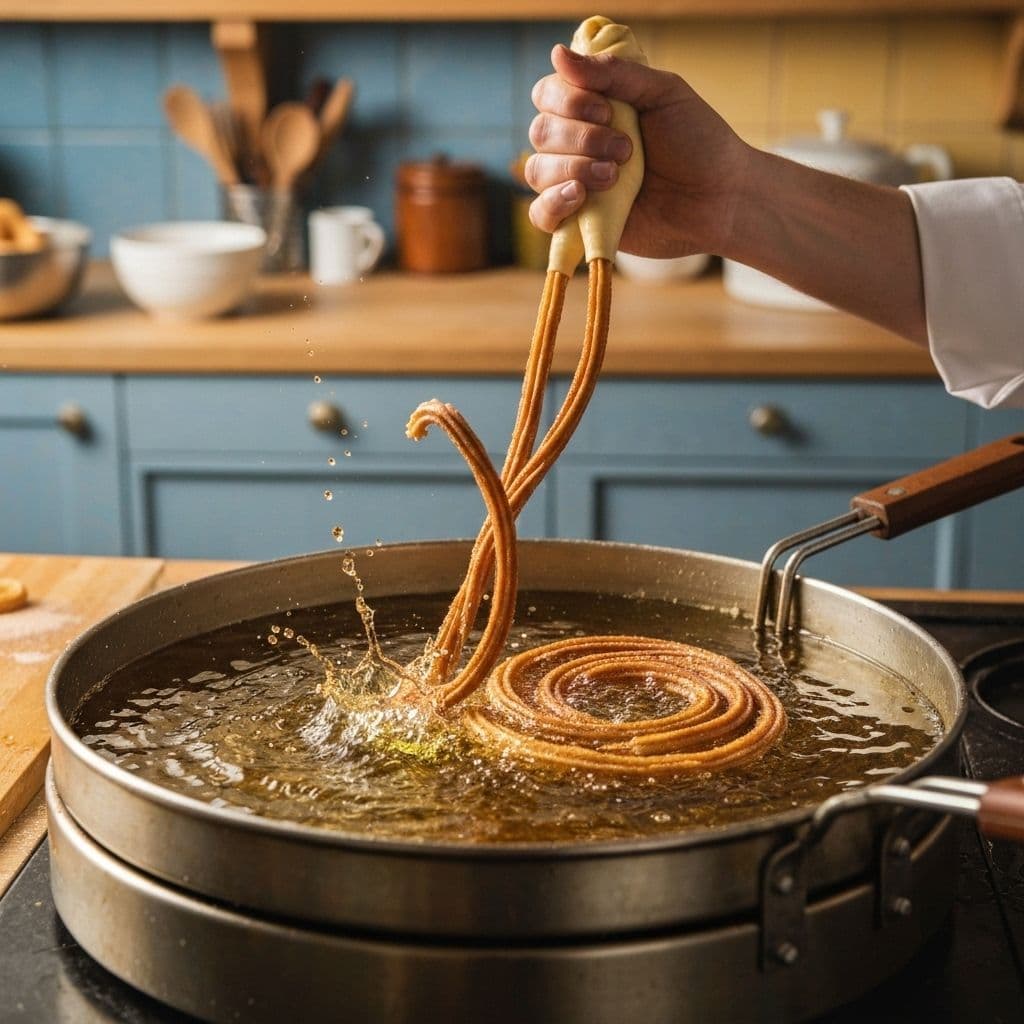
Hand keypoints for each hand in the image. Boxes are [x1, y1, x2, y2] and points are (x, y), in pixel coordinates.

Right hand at [527, 44, 750, 257]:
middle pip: (540, 131)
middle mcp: (578, 144)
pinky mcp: (580, 223)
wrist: (720, 199)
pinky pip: (541, 214)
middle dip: (580, 137)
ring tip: (616, 177)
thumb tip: (556, 54)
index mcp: (594, 108)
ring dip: (574, 168)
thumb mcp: (662, 93)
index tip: (608, 111)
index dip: (568, 101)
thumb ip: (613, 73)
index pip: (548, 94)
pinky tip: (579, 197)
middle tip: (627, 151)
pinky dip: (552, 203)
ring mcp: (577, 184)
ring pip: (537, 170)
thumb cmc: (698, 143)